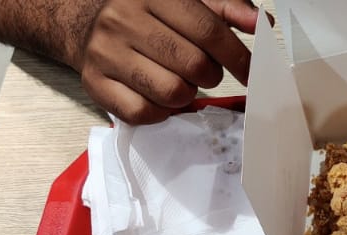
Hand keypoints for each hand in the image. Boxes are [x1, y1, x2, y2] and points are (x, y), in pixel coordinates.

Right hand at [74, 0, 257, 123]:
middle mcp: (124, 19)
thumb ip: (226, 8)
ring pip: (171, 93)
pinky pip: (142, 113)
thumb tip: (260, 23)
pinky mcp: (94, 82)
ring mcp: (106, 52)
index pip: (208, 30)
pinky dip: (159, 111)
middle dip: (210, 75)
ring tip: (179, 80)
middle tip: (205, 71)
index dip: (237, 56)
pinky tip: (158, 95)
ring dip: (186, 94)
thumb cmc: (146, 13)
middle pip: (193, 65)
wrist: (86, 24)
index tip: (250, 72)